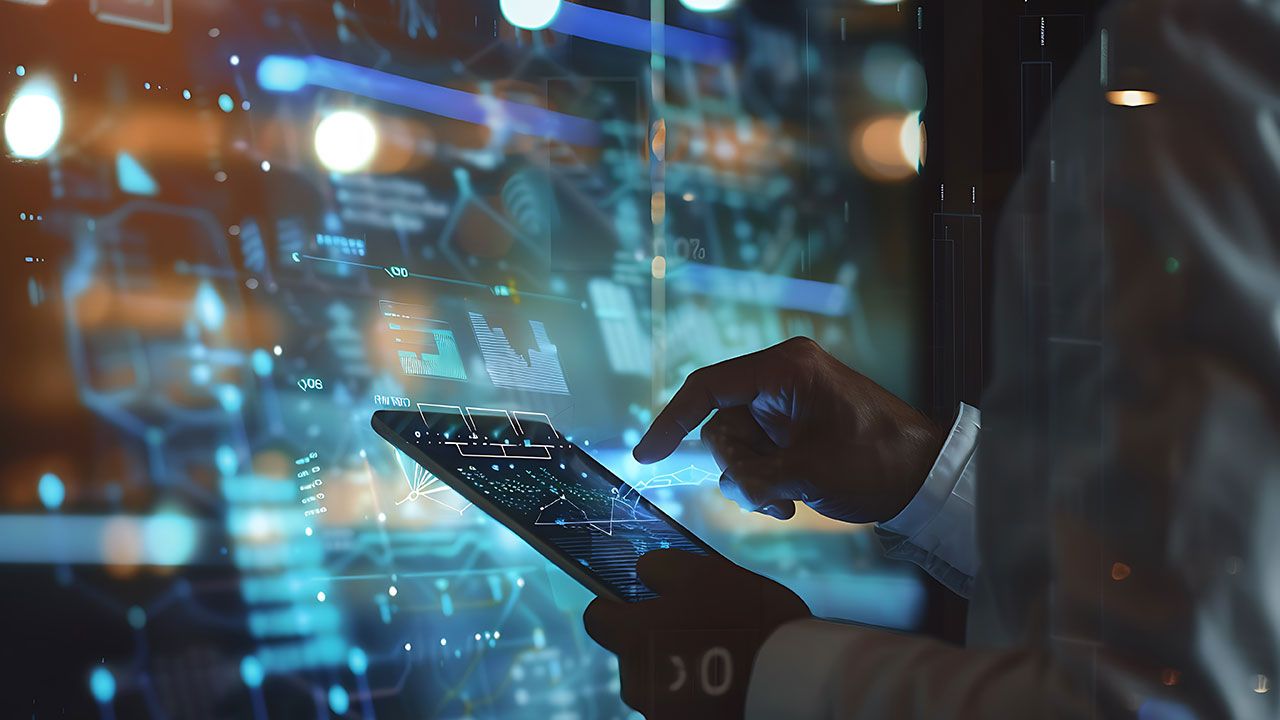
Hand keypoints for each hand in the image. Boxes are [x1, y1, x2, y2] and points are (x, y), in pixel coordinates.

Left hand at [584, 550, 809, 718]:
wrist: (794, 681)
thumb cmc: (746, 620)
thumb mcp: (704, 572)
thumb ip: (660, 567)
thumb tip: (643, 572)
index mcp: (631, 638)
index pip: (597, 618)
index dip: (618, 606)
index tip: (643, 601)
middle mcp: (636, 682)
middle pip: (631, 654)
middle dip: (654, 641)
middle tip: (697, 627)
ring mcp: (660, 713)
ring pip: (657, 682)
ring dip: (676, 670)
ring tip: (720, 658)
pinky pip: (681, 706)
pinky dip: (696, 695)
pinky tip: (728, 682)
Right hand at [634, 337, 945, 523]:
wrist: (927, 478)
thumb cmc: (877, 462)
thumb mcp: (808, 473)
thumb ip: (754, 477)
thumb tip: (730, 483)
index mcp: (785, 369)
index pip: (708, 387)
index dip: (671, 420)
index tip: (647, 455)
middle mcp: (781, 379)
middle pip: (721, 425)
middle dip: (738, 468)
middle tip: (770, 495)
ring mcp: (787, 404)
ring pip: (736, 447)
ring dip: (753, 482)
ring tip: (787, 500)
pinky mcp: (793, 427)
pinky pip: (756, 455)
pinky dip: (766, 482)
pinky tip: (792, 498)